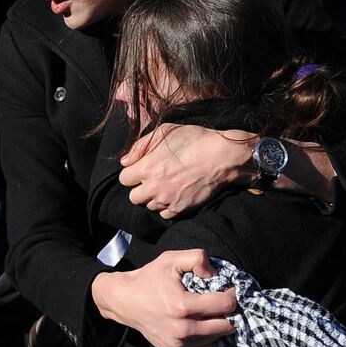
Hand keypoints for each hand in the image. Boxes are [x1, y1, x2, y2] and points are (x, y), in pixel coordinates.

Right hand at [91, 249, 237, 346]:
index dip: (232, 295)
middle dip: (229, 313)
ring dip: (218, 325)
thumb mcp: (171, 259)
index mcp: (182, 306)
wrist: (126, 302)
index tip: (229, 289)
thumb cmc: (150, 278)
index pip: (225, 305)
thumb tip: (217, 275)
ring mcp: (179, 345)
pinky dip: (207, 338)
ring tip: (209, 312)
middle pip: (226, 326)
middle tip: (221, 301)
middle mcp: (182, 330)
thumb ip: (197, 258)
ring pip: (217, 338)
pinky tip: (200, 325)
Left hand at [118, 124, 252, 218]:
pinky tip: (176, 195)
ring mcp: (166, 201)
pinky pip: (164, 214)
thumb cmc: (194, 140)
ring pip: (149, 206)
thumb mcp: (165, 132)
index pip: (124, 179)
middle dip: (141, 188)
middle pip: (133, 197)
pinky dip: (167, 207)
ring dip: (154, 198)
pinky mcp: (180, 209)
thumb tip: (125, 161)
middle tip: (155, 179)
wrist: (221, 157)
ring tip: (168, 186)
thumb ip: (140, 146)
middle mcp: (153, 188)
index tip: (144, 168)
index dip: (133, 172)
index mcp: (145, 168)